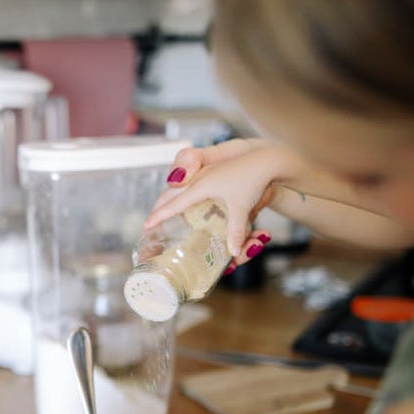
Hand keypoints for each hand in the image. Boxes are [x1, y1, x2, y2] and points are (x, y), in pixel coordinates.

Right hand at [144, 139, 289, 266]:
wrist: (266, 159)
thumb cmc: (253, 179)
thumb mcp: (243, 207)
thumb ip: (236, 231)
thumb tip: (234, 253)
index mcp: (202, 186)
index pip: (175, 203)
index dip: (160, 215)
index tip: (147, 225)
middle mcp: (199, 180)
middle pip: (170, 194)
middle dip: (159, 207)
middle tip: (149, 223)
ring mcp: (204, 174)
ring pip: (178, 188)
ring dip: (167, 199)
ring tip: (159, 212)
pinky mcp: (211, 174)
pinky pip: (189, 184)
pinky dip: (180, 192)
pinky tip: (179, 197)